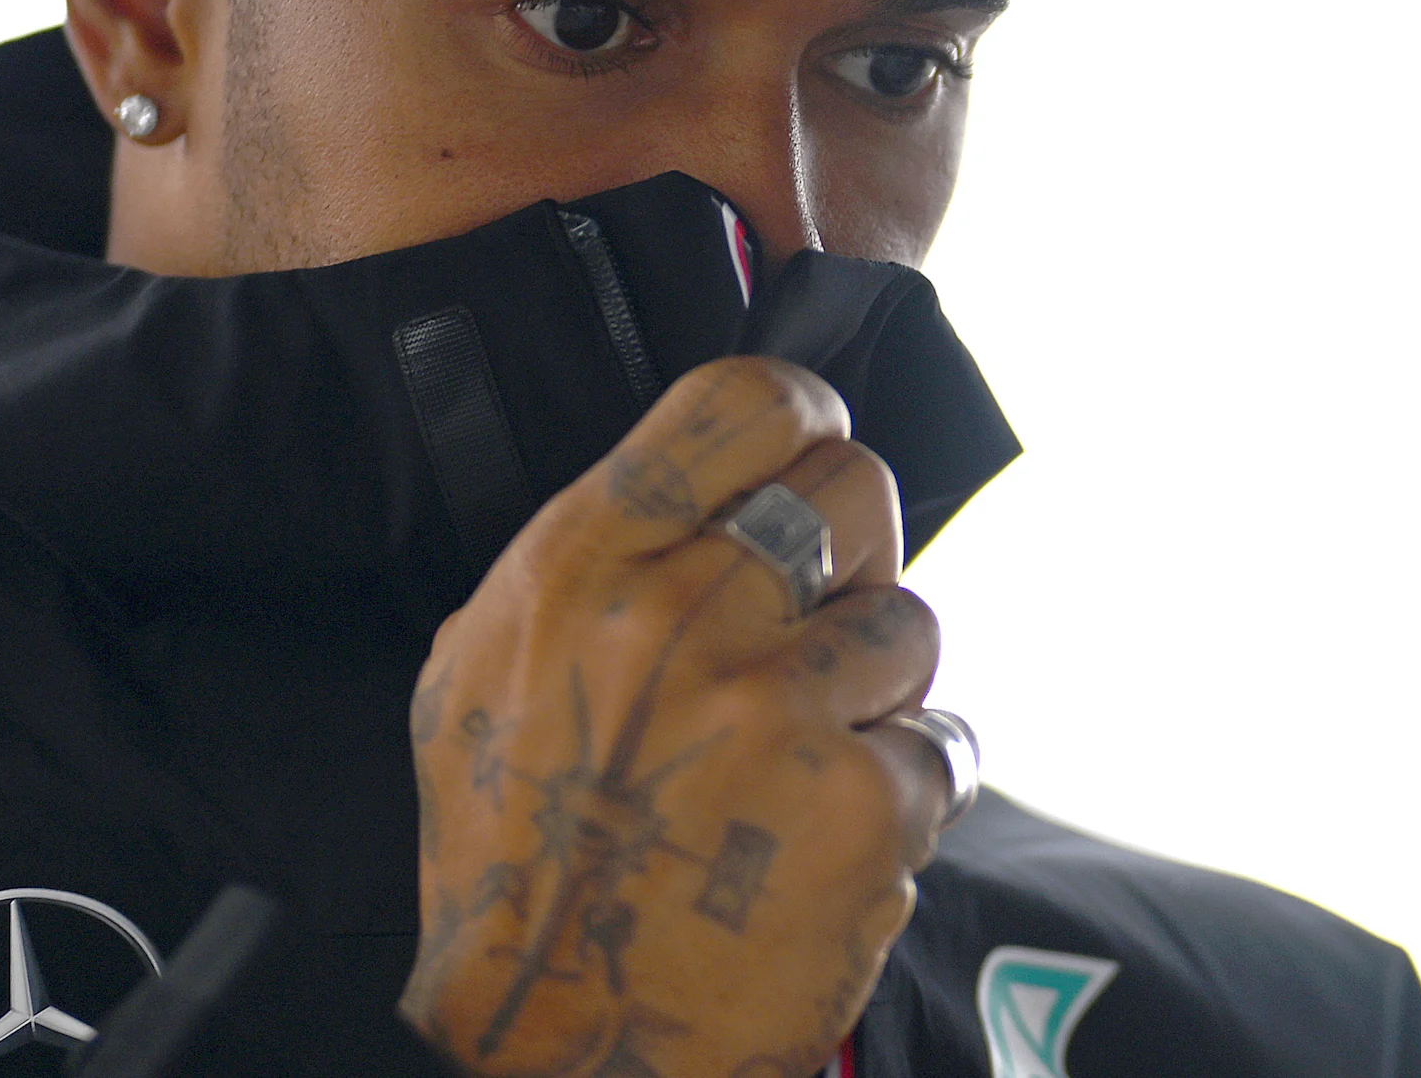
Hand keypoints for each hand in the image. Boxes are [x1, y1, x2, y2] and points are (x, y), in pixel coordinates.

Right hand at [401, 356, 954, 1077]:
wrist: (544, 1036)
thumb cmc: (508, 849)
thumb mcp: (477, 668)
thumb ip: (583, 562)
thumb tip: (691, 483)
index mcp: (581, 565)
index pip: (739, 406)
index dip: (800, 415)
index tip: (810, 445)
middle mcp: (683, 620)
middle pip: (854, 491)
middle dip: (854, 549)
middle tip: (819, 615)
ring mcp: (780, 713)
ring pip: (909, 621)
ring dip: (879, 683)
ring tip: (812, 748)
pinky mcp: (863, 809)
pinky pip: (943, 747)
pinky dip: (905, 789)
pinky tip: (833, 831)